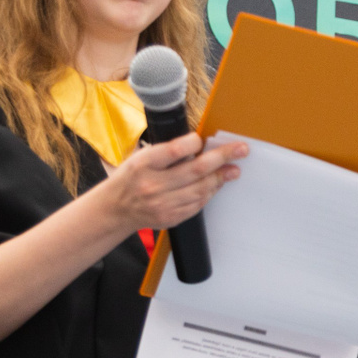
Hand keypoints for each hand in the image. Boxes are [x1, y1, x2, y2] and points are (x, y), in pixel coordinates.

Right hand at [101, 134, 246, 232]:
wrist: (116, 209)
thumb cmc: (131, 177)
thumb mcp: (141, 157)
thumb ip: (167, 152)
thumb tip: (200, 145)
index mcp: (144, 164)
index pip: (175, 150)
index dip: (194, 143)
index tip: (203, 139)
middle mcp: (153, 185)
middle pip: (196, 170)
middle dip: (223, 157)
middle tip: (241, 150)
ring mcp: (163, 204)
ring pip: (201, 189)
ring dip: (221, 177)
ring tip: (234, 169)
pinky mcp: (171, 217)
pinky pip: (197, 204)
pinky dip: (210, 192)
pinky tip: (217, 184)